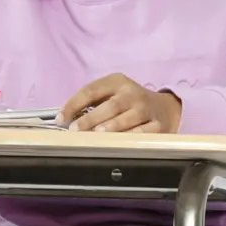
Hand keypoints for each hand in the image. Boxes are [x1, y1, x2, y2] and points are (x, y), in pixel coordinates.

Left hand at [60, 74, 181, 132]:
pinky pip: (143, 133)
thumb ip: (88, 103)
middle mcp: (132, 94)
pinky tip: (119, 143)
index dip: (74, 104)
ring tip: (96, 134)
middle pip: (110, 105)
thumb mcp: (109, 94)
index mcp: (117, 82)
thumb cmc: (128, 103)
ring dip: (110, 127)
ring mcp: (146, 109)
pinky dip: (130, 137)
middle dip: (91, 118)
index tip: (61, 118)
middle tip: (75, 129)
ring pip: (127, 118)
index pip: (92, 90)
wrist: (164, 107)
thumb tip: (64, 119)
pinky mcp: (158, 125)